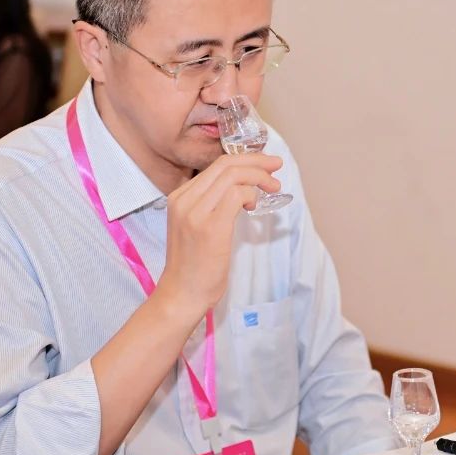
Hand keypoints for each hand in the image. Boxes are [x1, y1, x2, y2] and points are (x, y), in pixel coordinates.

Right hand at [157, 153, 282, 317]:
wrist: (182, 294)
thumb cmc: (193, 265)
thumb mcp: (195, 226)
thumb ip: (210, 204)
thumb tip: (241, 188)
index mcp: (179, 197)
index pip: (215, 166)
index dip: (244, 160)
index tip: (264, 164)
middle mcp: (184, 200)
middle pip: (225, 164)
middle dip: (256, 161)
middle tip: (276, 165)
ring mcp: (195, 212)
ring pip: (232, 175)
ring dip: (259, 177)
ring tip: (273, 186)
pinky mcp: (210, 227)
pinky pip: (237, 195)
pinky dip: (252, 194)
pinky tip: (254, 206)